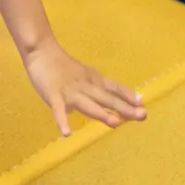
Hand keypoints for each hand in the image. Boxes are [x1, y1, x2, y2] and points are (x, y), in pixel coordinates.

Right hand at [25, 39, 145, 136]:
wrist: (41, 50)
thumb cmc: (61, 65)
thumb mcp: (82, 75)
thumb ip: (93, 90)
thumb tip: (104, 107)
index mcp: (92, 80)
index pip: (113, 88)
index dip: (127, 95)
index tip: (143, 103)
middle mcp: (85, 85)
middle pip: (107, 98)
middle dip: (124, 107)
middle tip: (142, 115)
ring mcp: (70, 91)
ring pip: (88, 104)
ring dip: (102, 114)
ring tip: (115, 123)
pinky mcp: (53, 95)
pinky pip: (58, 110)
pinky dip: (62, 120)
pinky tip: (66, 133)